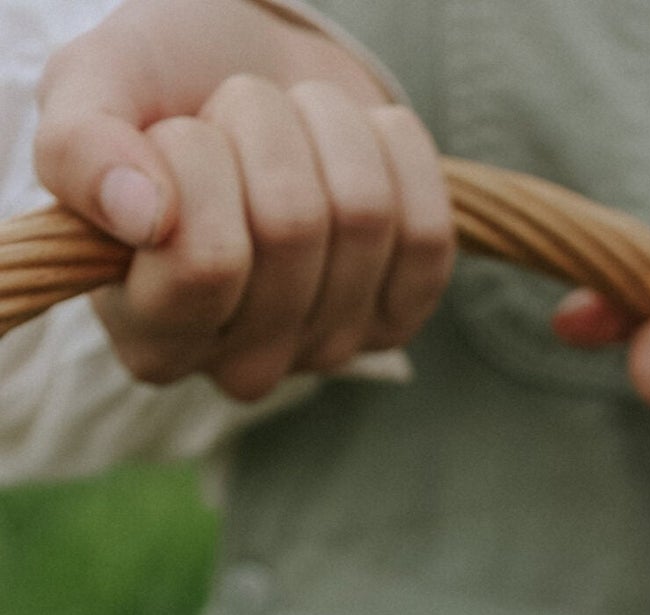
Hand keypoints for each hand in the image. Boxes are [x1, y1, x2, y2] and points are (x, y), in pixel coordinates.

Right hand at [34, 0, 454, 399]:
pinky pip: (426, 229)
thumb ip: (79, 151)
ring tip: (285, 128)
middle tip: (230, 120)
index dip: (196, 160)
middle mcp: (238, 366)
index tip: (171, 133)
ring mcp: (325, 349)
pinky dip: (391, 152)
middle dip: (262, 127)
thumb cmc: (157, 96)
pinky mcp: (398, 317)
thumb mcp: (90, 95)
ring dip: (324, 128)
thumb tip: (140, 214)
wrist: (242, 71)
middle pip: (293, 226)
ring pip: (363, 215)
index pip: (206, 259)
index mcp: (149, 335)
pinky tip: (349, 146)